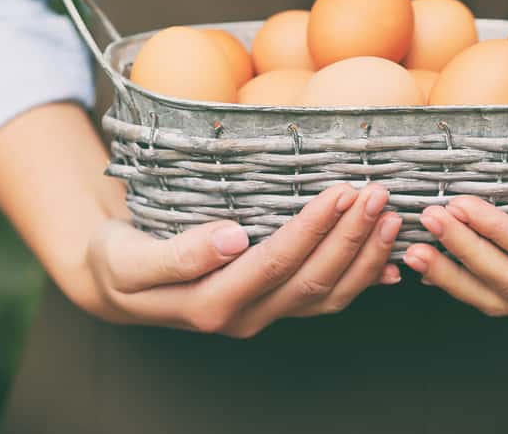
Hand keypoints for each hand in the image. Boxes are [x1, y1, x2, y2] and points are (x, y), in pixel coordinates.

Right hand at [84, 183, 401, 335]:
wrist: (117, 283)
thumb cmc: (120, 261)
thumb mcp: (130, 259)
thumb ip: (179, 254)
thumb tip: (232, 238)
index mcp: (212, 304)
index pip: (275, 264)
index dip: (313, 230)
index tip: (341, 191)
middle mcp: (244, 316)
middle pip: (312, 281)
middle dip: (351, 238)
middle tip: (377, 194)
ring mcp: (263, 313)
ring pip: (328, 295)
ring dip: (364, 257)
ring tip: (391, 218)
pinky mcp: (273, 304)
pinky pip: (326, 299)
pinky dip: (361, 279)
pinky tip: (388, 260)